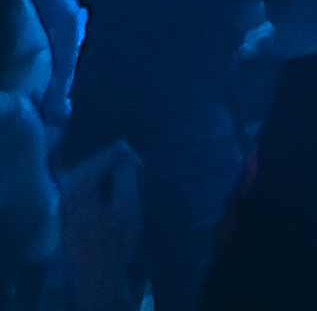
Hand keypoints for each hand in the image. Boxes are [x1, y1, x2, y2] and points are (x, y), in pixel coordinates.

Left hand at [60, 140, 143, 310]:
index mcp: (81, 178)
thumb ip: (126, 172)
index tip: (140, 183)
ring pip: (98, 171)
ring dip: (114, 180)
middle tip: (134, 190)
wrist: (94, 277)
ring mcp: (66, 194)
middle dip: (122, 170)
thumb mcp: (128, 204)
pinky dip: (105, 189)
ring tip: (125, 199)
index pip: (116, 149)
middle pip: (104, 157)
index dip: (134, 163)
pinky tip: (113, 205)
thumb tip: (125, 151)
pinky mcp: (69, 205)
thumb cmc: (113, 242)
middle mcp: (69, 181)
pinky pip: (91, 184)